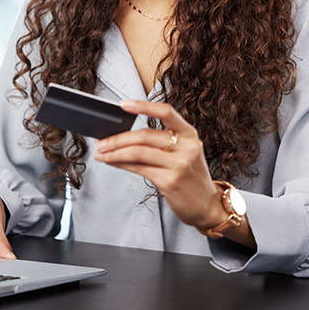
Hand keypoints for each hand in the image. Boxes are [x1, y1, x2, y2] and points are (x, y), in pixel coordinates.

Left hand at [93, 99, 219, 230]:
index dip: (143, 106)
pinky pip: (138, 168)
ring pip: (138, 152)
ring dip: (114, 152)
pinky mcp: (169, 181)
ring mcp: (179, 165)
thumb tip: (123, 134)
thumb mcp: (183, 153)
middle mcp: (187, 147)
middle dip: (117, 138)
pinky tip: (112, 162)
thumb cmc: (191, 176)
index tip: (123, 104)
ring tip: (101, 153)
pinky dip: (120, 164)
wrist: (207, 205)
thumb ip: (161, 142)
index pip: (166, 112)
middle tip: (101, 141)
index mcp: (190, 134)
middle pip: (145, 135)